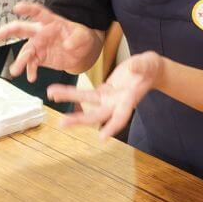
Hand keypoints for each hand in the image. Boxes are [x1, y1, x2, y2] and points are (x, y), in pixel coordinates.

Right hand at [0, 2, 101, 81]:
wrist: (81, 52)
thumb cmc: (81, 37)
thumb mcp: (84, 36)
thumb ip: (76, 38)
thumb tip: (68, 45)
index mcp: (50, 22)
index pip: (38, 13)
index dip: (27, 9)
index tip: (16, 8)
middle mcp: (41, 32)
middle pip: (22, 29)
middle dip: (8, 31)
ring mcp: (38, 45)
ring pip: (25, 51)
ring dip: (19, 61)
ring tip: (15, 71)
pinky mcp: (40, 57)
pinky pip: (31, 64)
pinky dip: (30, 70)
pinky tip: (31, 77)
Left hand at [48, 51, 163, 138]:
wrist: (148, 69)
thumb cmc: (150, 68)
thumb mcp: (148, 64)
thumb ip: (140, 67)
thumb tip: (133, 67)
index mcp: (130, 100)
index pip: (121, 116)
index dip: (113, 127)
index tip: (102, 137)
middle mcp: (117, 103)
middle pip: (96, 115)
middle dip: (80, 120)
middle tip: (62, 123)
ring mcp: (109, 98)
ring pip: (87, 103)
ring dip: (69, 100)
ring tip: (52, 96)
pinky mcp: (103, 91)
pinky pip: (85, 94)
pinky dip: (71, 93)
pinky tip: (57, 92)